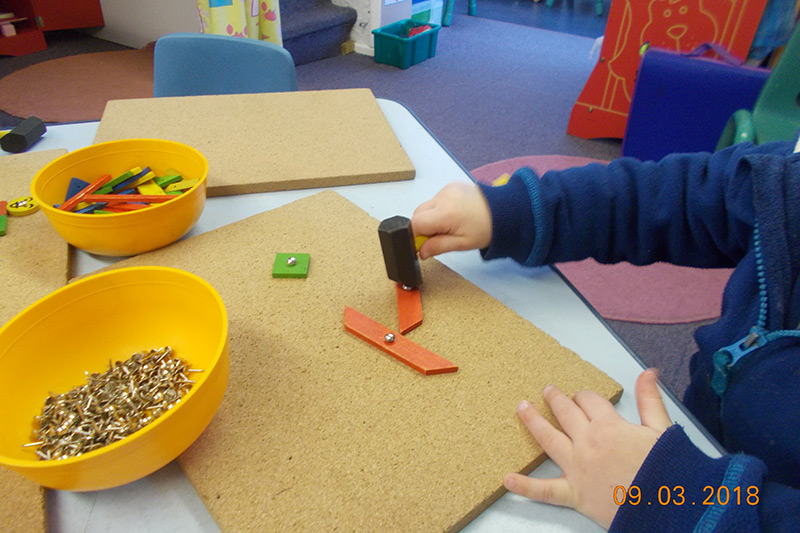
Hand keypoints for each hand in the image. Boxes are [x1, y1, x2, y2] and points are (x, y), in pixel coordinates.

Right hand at [411, 182, 491, 259]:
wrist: (504, 211)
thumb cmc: (487, 228)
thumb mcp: (462, 244)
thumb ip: (438, 246)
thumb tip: (421, 251)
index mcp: (446, 213)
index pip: (415, 224)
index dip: (416, 235)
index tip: (423, 243)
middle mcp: (444, 197)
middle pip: (417, 214)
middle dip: (423, 227)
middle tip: (440, 235)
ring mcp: (447, 189)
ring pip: (426, 207)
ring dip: (431, 217)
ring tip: (450, 224)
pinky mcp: (450, 186)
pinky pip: (435, 199)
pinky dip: (439, 209)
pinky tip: (453, 214)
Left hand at [504, 369, 671, 528]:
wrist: (670, 506)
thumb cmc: (669, 471)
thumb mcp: (663, 429)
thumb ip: (651, 400)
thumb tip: (648, 372)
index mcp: (609, 426)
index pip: (590, 402)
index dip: (586, 397)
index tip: (583, 397)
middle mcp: (588, 442)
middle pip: (566, 413)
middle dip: (556, 400)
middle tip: (547, 391)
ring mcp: (577, 468)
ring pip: (548, 439)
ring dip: (533, 422)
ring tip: (521, 408)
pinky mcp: (574, 494)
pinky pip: (545, 490)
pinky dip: (525, 487)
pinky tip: (508, 479)